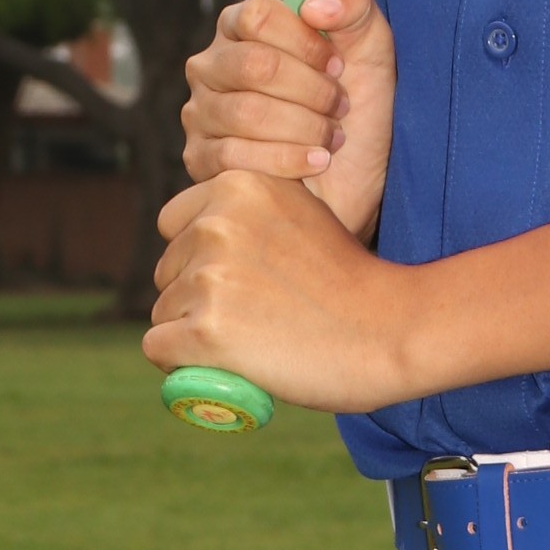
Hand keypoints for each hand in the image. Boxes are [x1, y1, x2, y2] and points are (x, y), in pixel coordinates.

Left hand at [142, 166, 423, 415]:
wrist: (389, 329)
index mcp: (239, 185)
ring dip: (194, 332)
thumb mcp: (301, 215)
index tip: (239, 280)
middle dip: (195, 296)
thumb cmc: (350, 282)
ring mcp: (209, 277)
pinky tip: (224, 364)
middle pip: (167, 270)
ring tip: (256, 339)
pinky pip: (159, 348)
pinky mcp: (205, 329)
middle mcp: (216, 223)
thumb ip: (252, 215)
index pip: (175, 223)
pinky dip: (183, 364)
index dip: (200, 257)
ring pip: (164, 312)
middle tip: (254, 316)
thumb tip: (205, 236)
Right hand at [181, 0, 393, 239]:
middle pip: (253, 65)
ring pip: (246, 113)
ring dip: (305, 127)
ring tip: (332, 138)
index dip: (306, 42)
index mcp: (241, 26)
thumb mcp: (370, 43)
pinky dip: (287, 160)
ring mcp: (201, 112)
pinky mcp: (201, 158)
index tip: (338, 65)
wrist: (357, 177)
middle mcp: (212, 64)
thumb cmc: (358, 103)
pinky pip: (234, 156)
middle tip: (340, 107)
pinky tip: (315, 162)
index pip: (258, 16)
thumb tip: (315, 7)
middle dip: (312, 91)